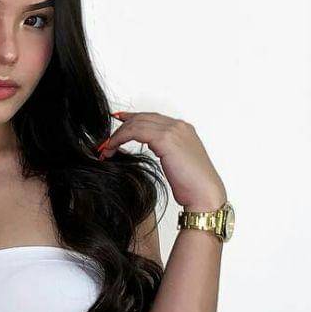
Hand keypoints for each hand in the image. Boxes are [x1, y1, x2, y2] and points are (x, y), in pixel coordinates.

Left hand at [99, 111, 226, 210]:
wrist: (204, 193)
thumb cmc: (192, 185)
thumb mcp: (176, 163)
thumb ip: (165, 151)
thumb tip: (149, 149)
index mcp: (183, 130)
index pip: (153, 117)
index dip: (133, 118)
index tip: (118, 120)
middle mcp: (179, 126)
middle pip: (142, 118)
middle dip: (121, 128)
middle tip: (105, 142)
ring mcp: (173, 130)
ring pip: (136, 123)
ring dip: (117, 135)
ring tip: (105, 149)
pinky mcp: (166, 139)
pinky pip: (134, 132)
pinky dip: (119, 139)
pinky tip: (111, 149)